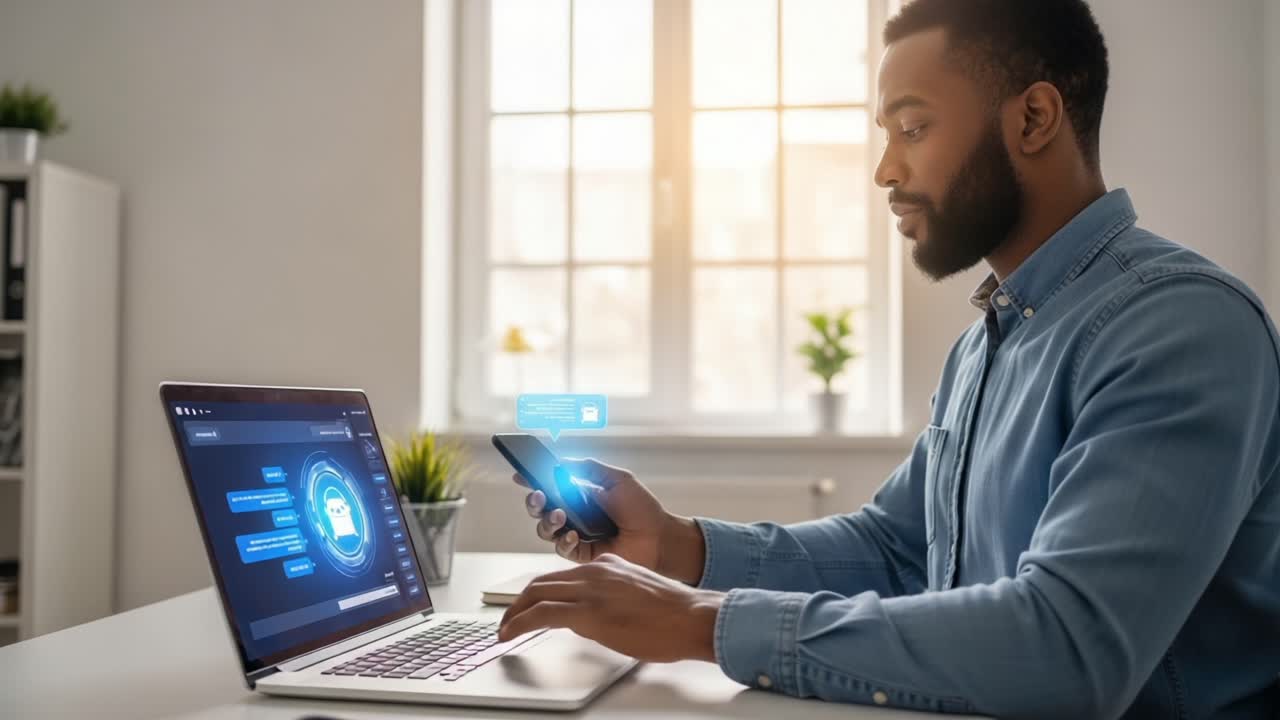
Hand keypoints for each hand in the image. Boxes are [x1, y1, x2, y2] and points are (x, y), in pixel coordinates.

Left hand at [497, 553, 723, 662]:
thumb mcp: (638, 593)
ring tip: (505, 630)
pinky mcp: (588, 612)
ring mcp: (590, 590)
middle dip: (519, 602)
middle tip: (508, 619)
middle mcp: (594, 571)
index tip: (529, 605)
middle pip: (541, 582)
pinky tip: (510, 634)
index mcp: (607, 565)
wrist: (691, 617)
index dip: (538, 592)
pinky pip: (542, 614)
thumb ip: (612, 596)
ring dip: (514, 613)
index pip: (561, 576)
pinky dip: (520, 623)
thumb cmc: (674, 612)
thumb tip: (594, 617)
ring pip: (536, 594)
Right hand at [514, 457, 705, 582]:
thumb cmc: (642, 508)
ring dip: (547, 520)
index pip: (550, 486)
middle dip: (533, 501)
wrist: (660, 538)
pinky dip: (564, 540)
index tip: (521, 473)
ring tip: (559, 514)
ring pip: (545, 530)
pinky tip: (574, 534)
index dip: (533, 480)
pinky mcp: (581, 556)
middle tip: (538, 495)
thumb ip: (588, 469)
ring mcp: (575, 535)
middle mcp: (573, 515)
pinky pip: (561, 549)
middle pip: (541, 509)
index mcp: (579, 494)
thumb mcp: (616, 479)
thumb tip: (560, 462)